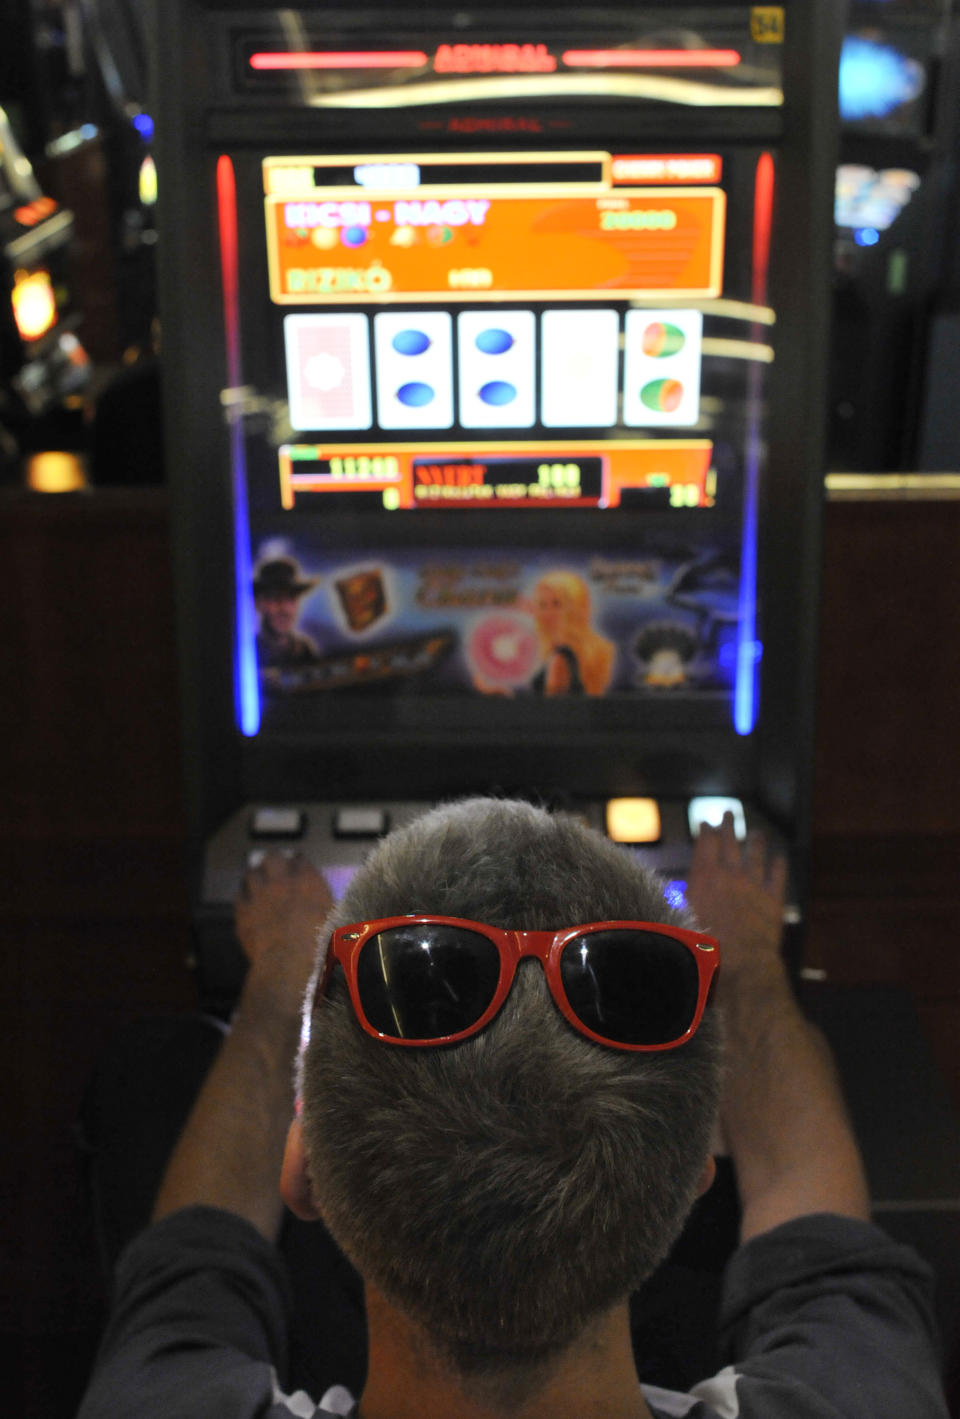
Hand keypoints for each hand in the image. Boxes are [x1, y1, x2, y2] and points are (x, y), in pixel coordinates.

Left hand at [234, 852, 333, 1003]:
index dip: (298, 863)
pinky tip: (247, 901)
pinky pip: (239, 896)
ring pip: (252, 874)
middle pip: (272, 859)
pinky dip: (244, 896)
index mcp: (307, 880)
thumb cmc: (319, 942)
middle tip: (274, 867)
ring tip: (258, 880)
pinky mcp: (243, 912)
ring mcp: (259, 895)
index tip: (297, 866)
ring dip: (256, 876)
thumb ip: (327, 906)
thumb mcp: (333, 920)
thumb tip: (327, 905)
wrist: (289, 961)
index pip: (299, 861)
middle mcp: (281, 881)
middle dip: (274, 862)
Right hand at [685, 813, 786, 986]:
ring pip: (756, 854)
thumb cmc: (704, 946)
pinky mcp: (773, 899)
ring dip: (755, 841)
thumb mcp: (681, 920)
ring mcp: (754, 884)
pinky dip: (778, 864)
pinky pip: (778, 875)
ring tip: (756, 833)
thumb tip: (668, 894)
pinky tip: (779, 857)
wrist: (741, 962)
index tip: (706, 823)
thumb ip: (677, 901)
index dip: (706, 831)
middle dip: (729, 826)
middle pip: (730, 842)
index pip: (706, 844)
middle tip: (729, 813)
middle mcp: (730, 874)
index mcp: (704, 877)